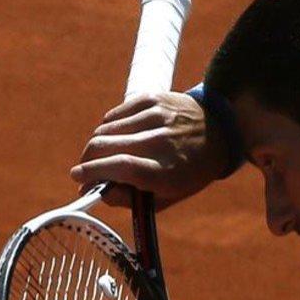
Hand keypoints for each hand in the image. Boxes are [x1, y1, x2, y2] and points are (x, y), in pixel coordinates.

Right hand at [71, 92, 230, 209]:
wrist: (221, 130)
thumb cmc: (190, 171)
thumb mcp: (169, 197)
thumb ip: (132, 200)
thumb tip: (99, 192)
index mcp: (166, 171)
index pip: (120, 168)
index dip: (93, 172)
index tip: (78, 179)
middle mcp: (160, 141)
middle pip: (105, 146)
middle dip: (86, 160)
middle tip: (85, 170)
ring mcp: (155, 116)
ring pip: (105, 129)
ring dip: (96, 145)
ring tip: (103, 155)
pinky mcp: (151, 99)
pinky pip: (114, 115)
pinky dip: (107, 128)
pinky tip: (116, 138)